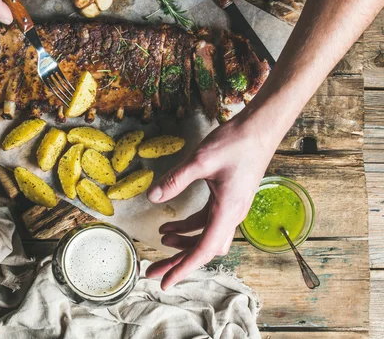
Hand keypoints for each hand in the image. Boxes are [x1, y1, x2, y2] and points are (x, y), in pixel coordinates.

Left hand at [146, 114, 278, 288]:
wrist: (259, 129)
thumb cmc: (235, 143)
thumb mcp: (201, 160)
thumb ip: (175, 180)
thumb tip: (152, 198)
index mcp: (227, 212)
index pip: (202, 250)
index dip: (182, 268)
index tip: (165, 282)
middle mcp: (232, 216)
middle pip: (202, 249)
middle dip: (177, 261)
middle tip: (152, 270)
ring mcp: (230, 208)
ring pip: (205, 237)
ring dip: (183, 244)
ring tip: (159, 243)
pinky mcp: (227, 199)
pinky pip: (207, 222)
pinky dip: (189, 228)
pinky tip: (171, 226)